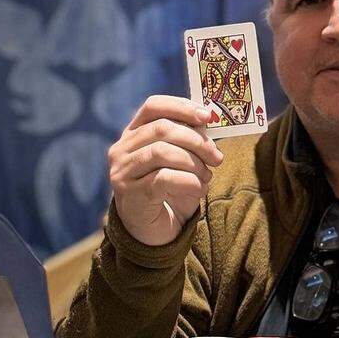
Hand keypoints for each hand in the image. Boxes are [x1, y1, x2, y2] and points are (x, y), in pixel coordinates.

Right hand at [108, 95, 223, 245]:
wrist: (150, 231)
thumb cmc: (167, 191)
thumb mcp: (178, 161)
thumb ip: (188, 140)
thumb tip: (207, 119)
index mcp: (132, 134)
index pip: (153, 106)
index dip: (181, 107)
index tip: (207, 116)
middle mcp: (121, 150)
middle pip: (162, 129)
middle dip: (196, 141)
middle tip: (216, 157)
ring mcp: (122, 172)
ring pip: (162, 152)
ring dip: (194, 163)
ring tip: (207, 176)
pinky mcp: (131, 194)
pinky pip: (164, 179)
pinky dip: (189, 182)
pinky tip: (199, 190)